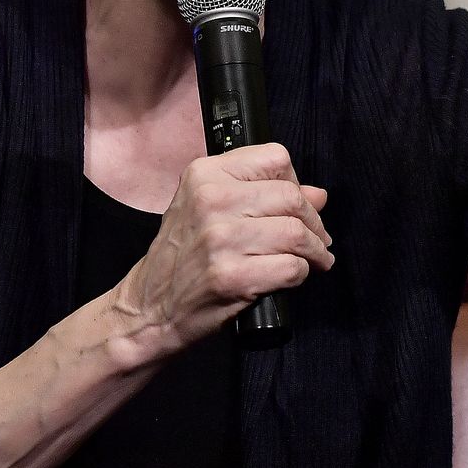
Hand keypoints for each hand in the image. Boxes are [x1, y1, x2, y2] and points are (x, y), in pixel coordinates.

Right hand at [113, 143, 331, 353]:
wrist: (149, 308)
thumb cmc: (181, 258)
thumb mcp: (206, 209)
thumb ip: (259, 194)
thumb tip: (317, 195)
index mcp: (204, 175)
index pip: (274, 158)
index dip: (296, 183)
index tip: (298, 204)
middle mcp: (211, 200)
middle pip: (291, 198)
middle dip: (314, 222)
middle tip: (317, 239)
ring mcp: (220, 239)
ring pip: (296, 233)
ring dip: (314, 251)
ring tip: (315, 259)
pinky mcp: (231, 277)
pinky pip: (291, 268)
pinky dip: (301, 274)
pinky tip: (295, 277)